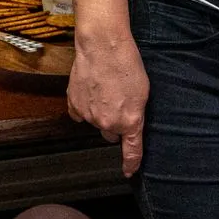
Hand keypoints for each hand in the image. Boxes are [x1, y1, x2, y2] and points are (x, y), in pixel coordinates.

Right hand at [67, 29, 149, 177]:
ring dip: (100, 111)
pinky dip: (85, 106)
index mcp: (129, 122)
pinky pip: (80, 113)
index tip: (129, 171)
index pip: (132, 151)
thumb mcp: (143, 92)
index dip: (131, 164)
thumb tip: (129, 122)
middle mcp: (108, 124)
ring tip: (105, 87)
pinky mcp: (74, 105)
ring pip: (96, 122)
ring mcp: (89, 116)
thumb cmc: (127, 65)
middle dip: (115, 123)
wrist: (103, 47)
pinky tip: (90, 90)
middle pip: (111, 133)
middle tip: (118, 101)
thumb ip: (136, 113)